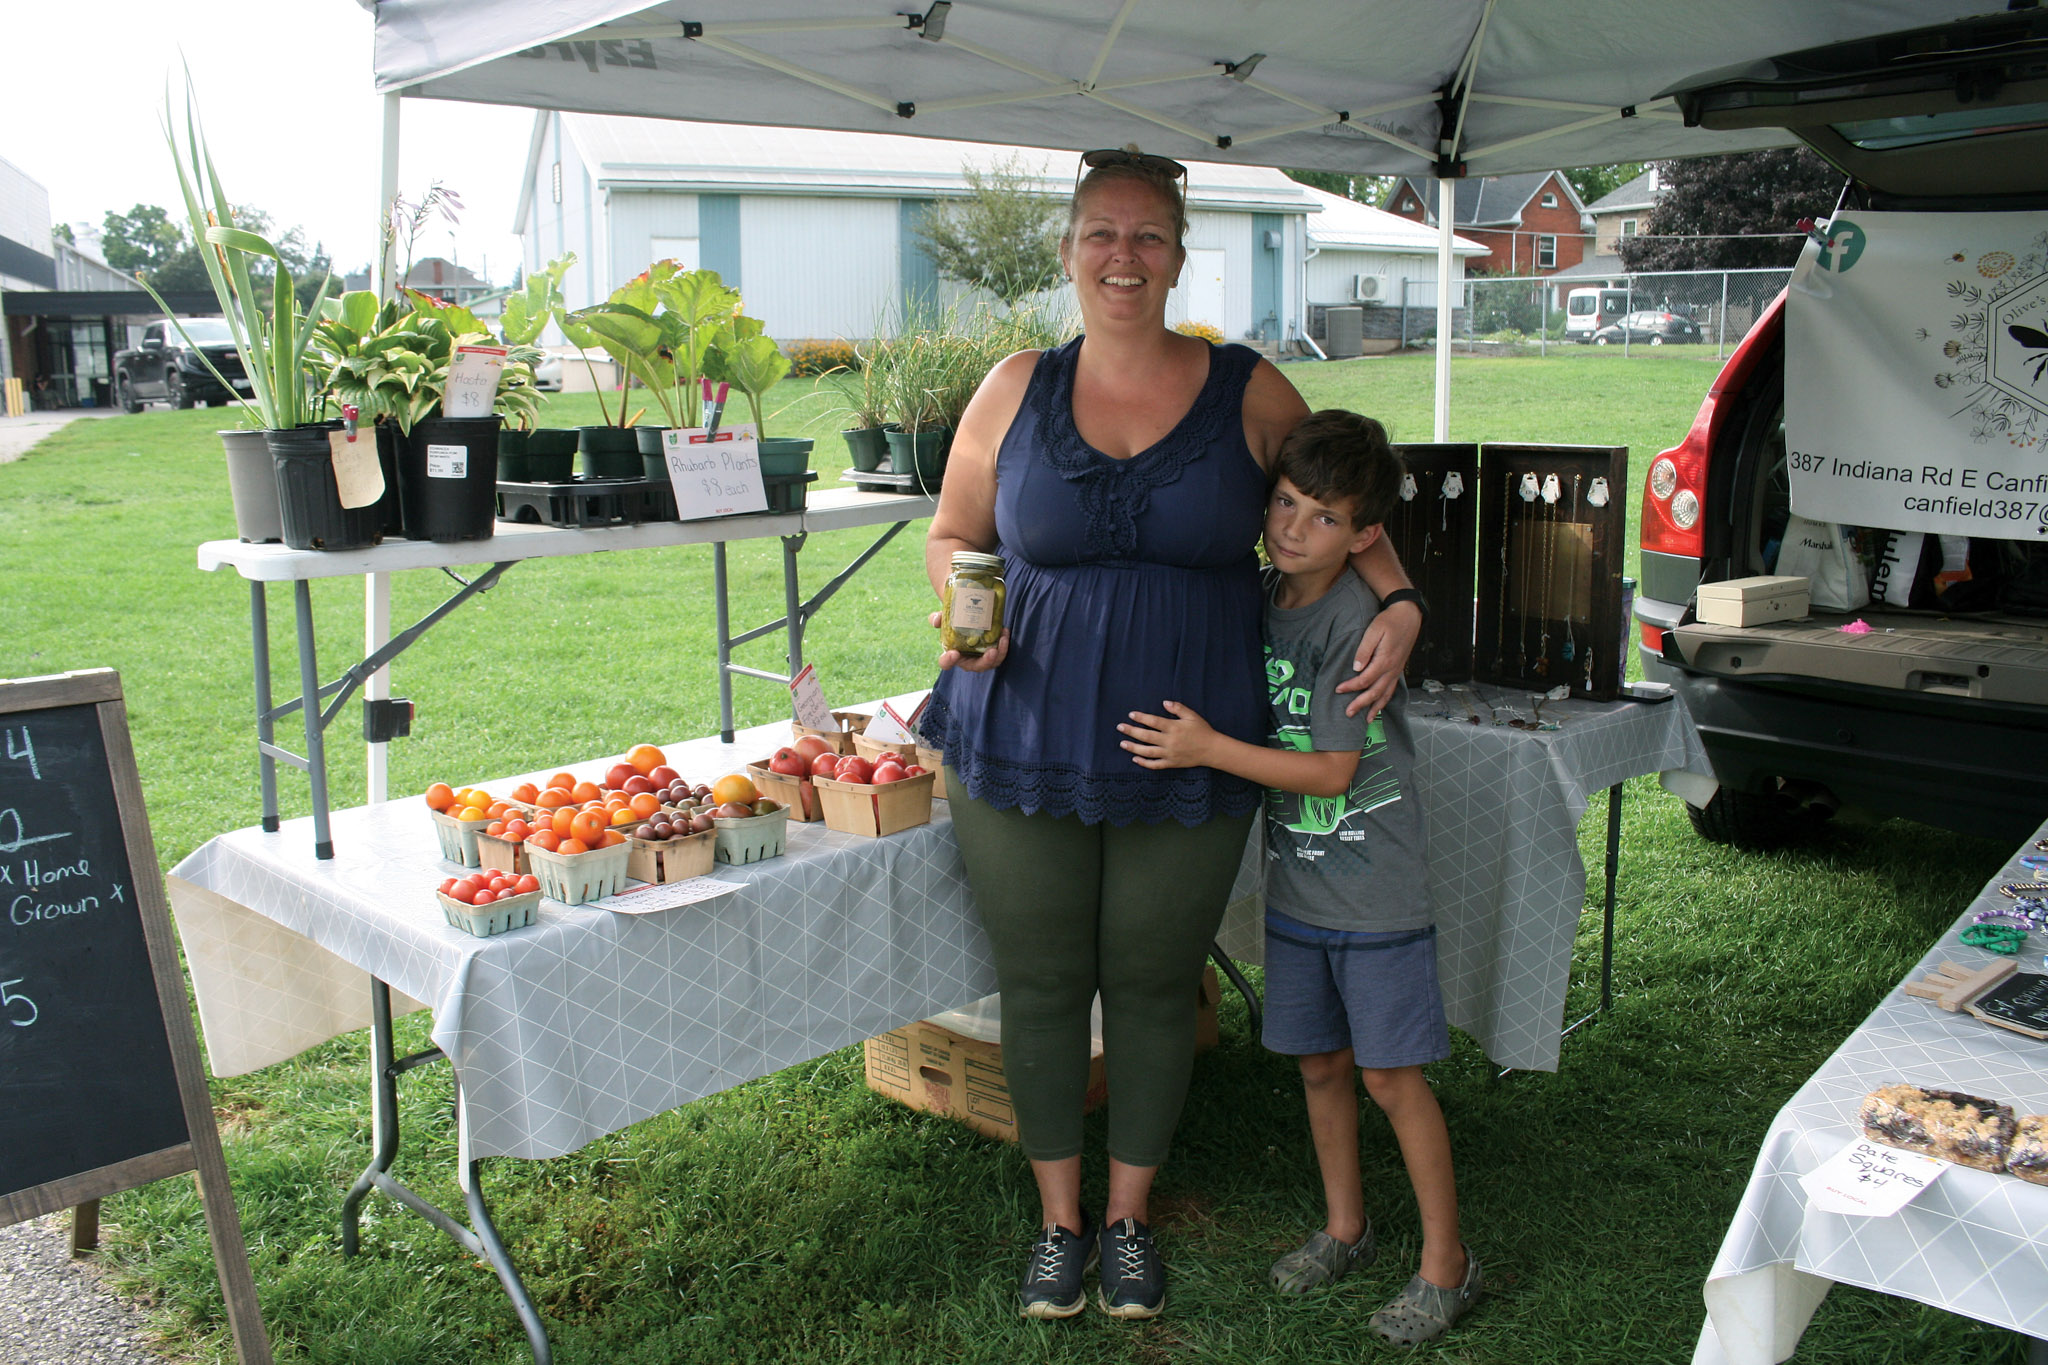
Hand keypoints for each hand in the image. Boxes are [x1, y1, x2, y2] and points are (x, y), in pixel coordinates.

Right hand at [930, 610, 1009, 671]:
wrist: (968, 618)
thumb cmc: (954, 622)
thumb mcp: (944, 618)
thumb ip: (938, 618)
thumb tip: (936, 620)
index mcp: (951, 654)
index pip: (946, 663)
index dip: (948, 661)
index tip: (954, 653)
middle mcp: (966, 659)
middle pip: (975, 666)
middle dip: (985, 661)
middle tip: (991, 651)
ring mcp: (980, 658)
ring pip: (991, 662)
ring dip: (999, 653)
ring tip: (1003, 638)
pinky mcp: (992, 653)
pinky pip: (999, 654)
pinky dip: (1004, 646)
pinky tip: (1004, 633)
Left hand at [1118, 701, 1215, 769]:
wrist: (1212, 750)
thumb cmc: (1202, 730)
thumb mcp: (1192, 716)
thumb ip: (1178, 708)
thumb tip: (1164, 702)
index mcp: (1174, 728)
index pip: (1153, 722)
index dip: (1141, 718)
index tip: (1131, 714)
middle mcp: (1170, 741)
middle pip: (1146, 736)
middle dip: (1131, 731)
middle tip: (1120, 727)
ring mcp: (1169, 754)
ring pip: (1147, 752)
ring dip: (1133, 748)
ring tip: (1122, 743)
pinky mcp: (1171, 763)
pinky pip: (1155, 765)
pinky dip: (1144, 763)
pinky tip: (1135, 758)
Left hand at [1335, 599, 1421, 720]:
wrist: (1409, 616)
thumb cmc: (1389, 621)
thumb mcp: (1374, 630)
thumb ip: (1364, 650)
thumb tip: (1356, 668)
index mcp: (1385, 660)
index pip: (1364, 680)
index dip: (1350, 687)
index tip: (1338, 690)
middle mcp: (1392, 669)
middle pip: (1375, 692)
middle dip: (1361, 704)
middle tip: (1348, 713)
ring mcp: (1396, 671)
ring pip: (1385, 694)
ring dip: (1375, 708)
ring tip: (1366, 719)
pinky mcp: (1398, 670)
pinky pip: (1392, 690)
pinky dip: (1385, 700)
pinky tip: (1379, 706)